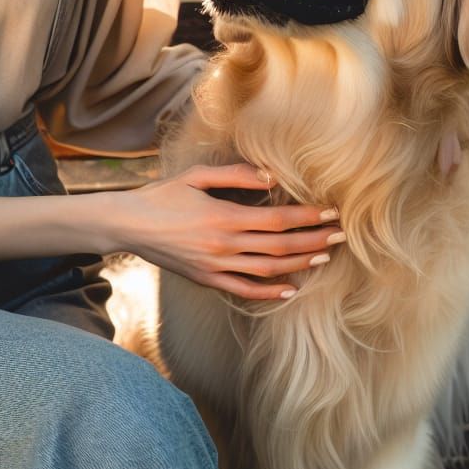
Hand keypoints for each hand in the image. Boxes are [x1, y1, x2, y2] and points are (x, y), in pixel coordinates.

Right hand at [116, 162, 343, 300]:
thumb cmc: (162, 195)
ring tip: (324, 257)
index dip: (307, 216)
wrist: (128, 224)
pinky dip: (270, 292)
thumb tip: (272, 178)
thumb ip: (236, 175)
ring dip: (300, 265)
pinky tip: (290, 289)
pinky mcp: (207, 280)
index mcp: (223, 217)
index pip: (277, 220)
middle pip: (280, 247)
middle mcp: (223, 245)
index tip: (331, 212)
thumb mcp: (196, 176)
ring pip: (268, 270)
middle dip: (314, 240)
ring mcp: (215, 266)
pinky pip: (244, 290)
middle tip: (340, 235)